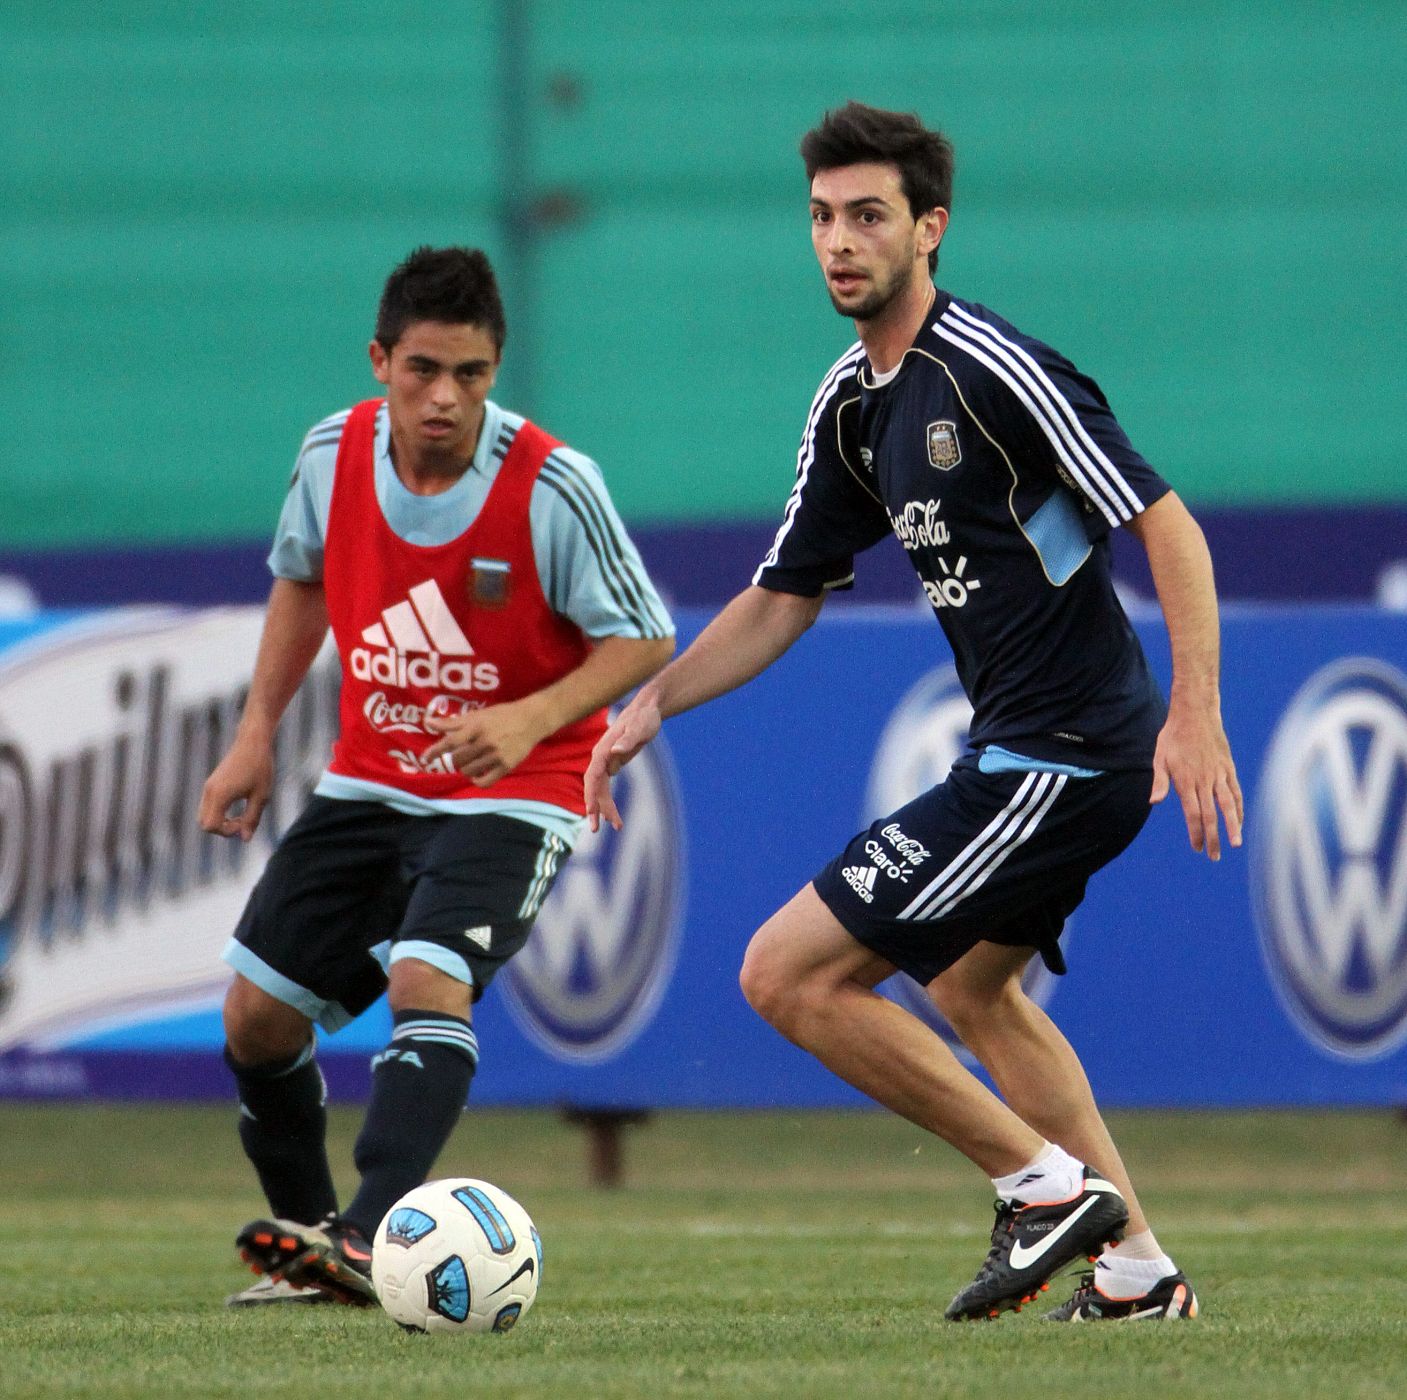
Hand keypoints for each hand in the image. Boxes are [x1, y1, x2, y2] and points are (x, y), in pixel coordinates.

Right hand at [199, 737, 273, 841]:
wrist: (253, 741)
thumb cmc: (260, 767)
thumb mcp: (261, 796)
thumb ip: (252, 819)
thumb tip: (244, 839)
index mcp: (219, 795)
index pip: (210, 826)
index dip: (226, 832)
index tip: (244, 824)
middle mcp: (209, 792)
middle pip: (204, 823)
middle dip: (222, 829)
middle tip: (243, 821)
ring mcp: (209, 787)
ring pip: (206, 815)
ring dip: (222, 820)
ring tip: (243, 814)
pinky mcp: (212, 783)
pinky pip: (210, 805)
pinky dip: (221, 812)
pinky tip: (239, 805)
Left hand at [422, 700, 546, 785]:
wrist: (531, 720)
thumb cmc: (501, 715)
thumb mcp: (478, 715)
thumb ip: (453, 722)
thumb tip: (429, 723)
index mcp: (476, 727)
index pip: (451, 742)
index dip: (435, 751)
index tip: (424, 758)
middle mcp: (485, 742)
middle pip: (458, 759)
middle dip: (455, 758)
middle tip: (461, 754)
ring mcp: (496, 755)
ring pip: (469, 771)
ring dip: (465, 769)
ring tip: (471, 762)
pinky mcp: (506, 766)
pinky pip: (485, 781)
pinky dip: (477, 781)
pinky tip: (477, 776)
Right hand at [584, 699, 661, 831]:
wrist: (647, 710)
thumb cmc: (644, 717)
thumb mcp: (640, 728)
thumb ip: (628, 740)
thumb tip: (615, 752)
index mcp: (602, 750)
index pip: (592, 776)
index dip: (590, 794)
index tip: (591, 811)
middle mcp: (600, 758)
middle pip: (593, 788)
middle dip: (595, 808)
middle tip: (596, 829)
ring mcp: (605, 763)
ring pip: (600, 791)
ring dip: (605, 810)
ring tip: (617, 827)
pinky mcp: (612, 766)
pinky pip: (606, 789)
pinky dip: (610, 803)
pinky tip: (615, 818)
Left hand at [1150, 699, 1243, 860]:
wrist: (1195, 713)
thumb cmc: (1173, 736)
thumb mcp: (1159, 757)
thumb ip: (1160, 781)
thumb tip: (1155, 802)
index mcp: (1186, 780)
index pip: (1193, 813)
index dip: (1196, 833)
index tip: (1198, 848)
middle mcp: (1205, 780)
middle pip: (1211, 814)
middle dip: (1214, 837)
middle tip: (1214, 857)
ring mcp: (1219, 774)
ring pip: (1229, 805)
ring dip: (1233, 826)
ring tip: (1235, 844)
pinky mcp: (1228, 768)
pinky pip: (1236, 791)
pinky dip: (1239, 808)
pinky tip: (1240, 821)